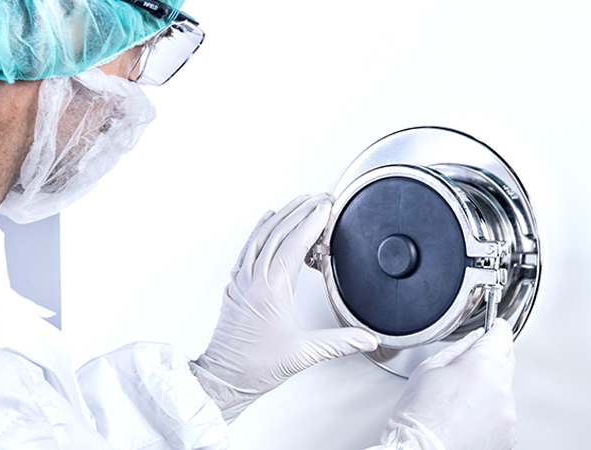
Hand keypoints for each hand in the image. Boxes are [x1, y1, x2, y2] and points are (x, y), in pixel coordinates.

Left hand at [192, 194, 379, 421]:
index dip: (312, 222)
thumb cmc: (253, 366)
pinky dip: (260, 230)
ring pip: (261, 236)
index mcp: (271, 288)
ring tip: (298, 202)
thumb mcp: (304, 354)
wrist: (223, 378)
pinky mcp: (236, 287)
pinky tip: (265, 222)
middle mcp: (253, 279)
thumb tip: (367, 338)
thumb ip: (340, 343)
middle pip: (278, 231)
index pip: (294, 243)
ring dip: (281, 215)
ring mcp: (242, 280)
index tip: (327, 207)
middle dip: (301, 210)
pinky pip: (248, 248)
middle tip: (320, 198)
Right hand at [380, 319, 517, 449]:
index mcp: (482, 364)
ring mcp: (507, 412)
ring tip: (459, 405)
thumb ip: (459, 348)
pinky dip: (489, 415)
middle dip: (489, 363)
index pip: (502, 335)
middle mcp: (501, 387)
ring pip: (503, 391)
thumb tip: (475, 339)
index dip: (497, 329)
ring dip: (488, 392)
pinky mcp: (508, 433)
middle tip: (462, 376)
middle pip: (505, 362)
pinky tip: (466, 420)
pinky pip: (502, 415)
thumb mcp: (430, 369)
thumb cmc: (419, 415)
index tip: (495, 328)